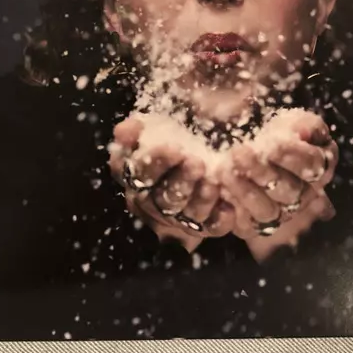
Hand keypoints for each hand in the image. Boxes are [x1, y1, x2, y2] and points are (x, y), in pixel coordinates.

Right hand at [108, 116, 235, 250]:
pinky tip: (229, 208)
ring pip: (184, 215)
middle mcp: (149, 200)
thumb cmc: (181, 132)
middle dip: (180, 182)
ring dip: (199, 200)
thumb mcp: (162, 123)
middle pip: (160, 198)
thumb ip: (140, 128)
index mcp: (135, 172)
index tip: (176, 149)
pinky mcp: (201, 228)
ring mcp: (175, 218)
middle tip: (198, 165)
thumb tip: (124, 131)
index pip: (139, 172)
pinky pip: (209, 229)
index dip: (156, 163)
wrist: (211, 144)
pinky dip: (219, 220)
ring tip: (213, 183)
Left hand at [220, 110, 337, 260]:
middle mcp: (303, 195)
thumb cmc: (274, 129)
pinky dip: (231, 208)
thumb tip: (304, 132)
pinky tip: (218, 188)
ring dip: (244, 191)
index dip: (292, 156)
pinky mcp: (255, 225)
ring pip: (267, 211)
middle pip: (288, 191)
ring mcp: (280, 213)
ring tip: (223, 169)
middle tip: (238, 154)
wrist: (246, 141)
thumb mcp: (293, 119)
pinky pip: (246, 226)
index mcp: (318, 167)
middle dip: (262, 172)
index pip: (311, 165)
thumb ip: (305, 125)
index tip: (271, 145)